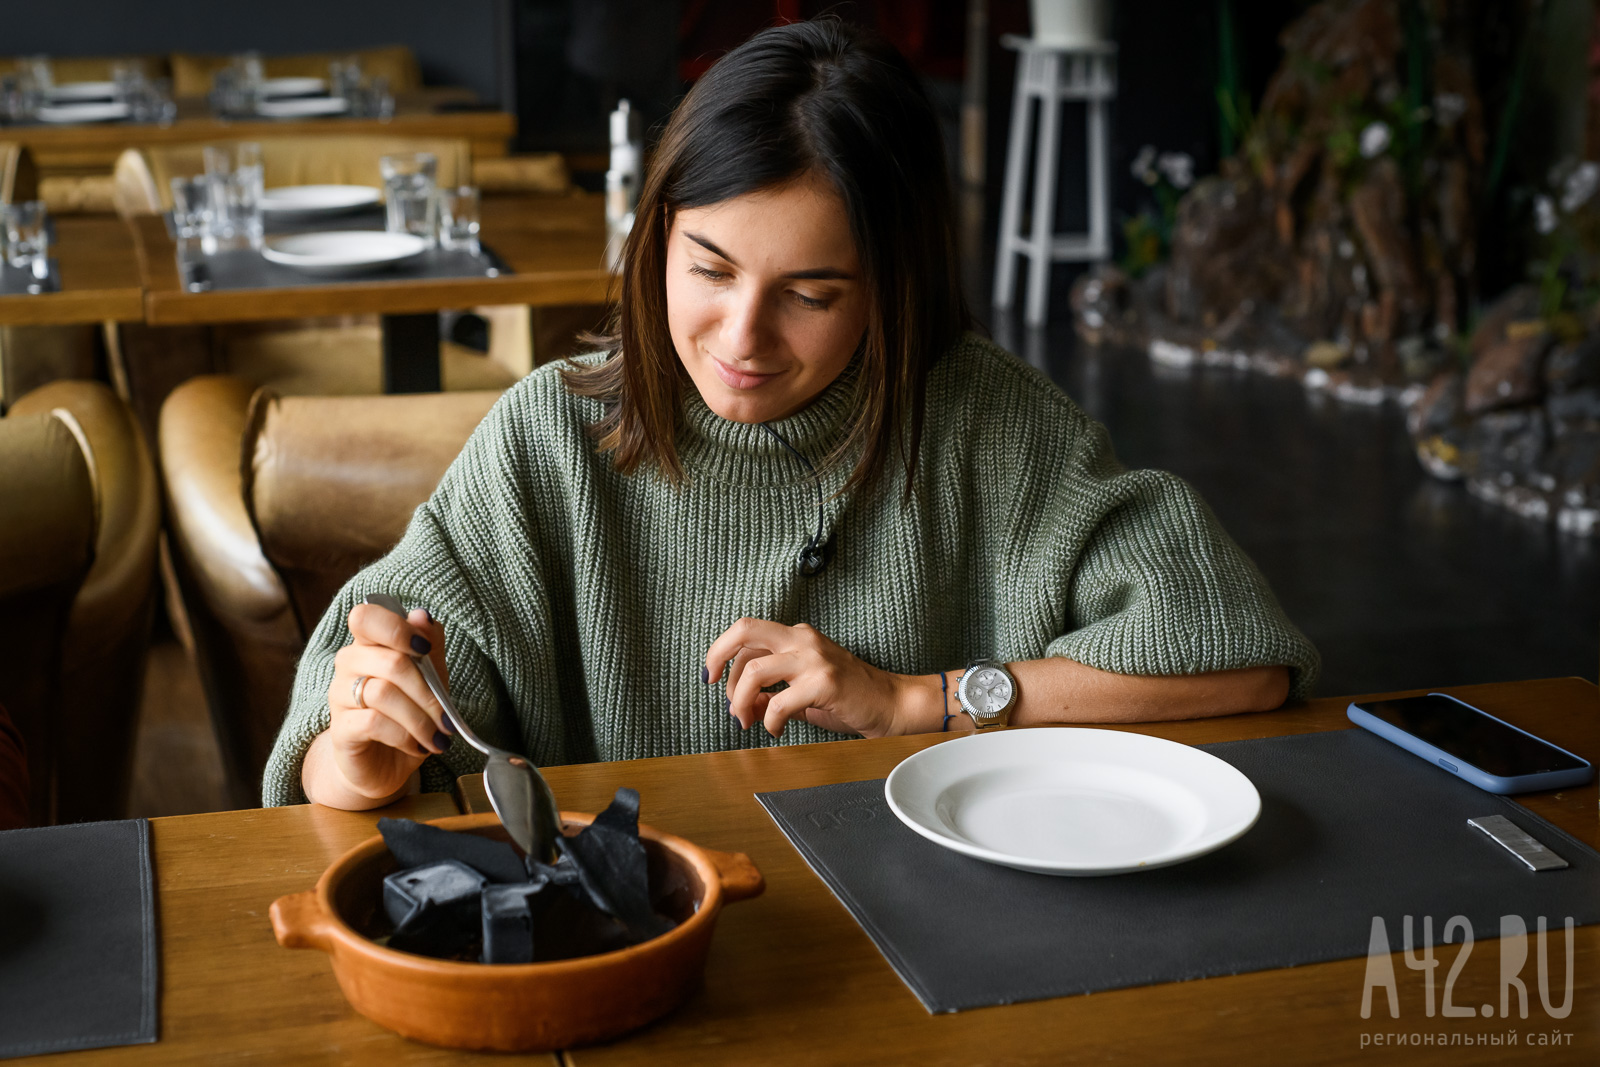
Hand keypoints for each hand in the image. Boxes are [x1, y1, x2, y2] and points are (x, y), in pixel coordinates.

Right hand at [321, 603, 451, 800]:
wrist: (384, 764)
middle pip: (390, 660)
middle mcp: (349, 665)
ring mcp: (339, 696)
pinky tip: (416, 745)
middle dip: (427, 691)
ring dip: (420, 718)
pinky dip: (404, 736)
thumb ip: (429, 646)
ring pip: (383, 693)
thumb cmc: (408, 714)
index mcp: (369, 644)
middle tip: (446, 716)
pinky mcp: (340, 729)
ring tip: (436, 737)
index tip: (425, 650)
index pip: (366, 616)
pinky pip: (374, 723)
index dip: (397, 628)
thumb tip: (422, 614)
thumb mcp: (430, 678)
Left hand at [704, 618, 912, 737]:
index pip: (746, 633)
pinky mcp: (824, 683)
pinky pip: (778, 703)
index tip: (712, 679)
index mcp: (797, 635)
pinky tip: (775, 731)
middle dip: (718, 658)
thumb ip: (771, 694)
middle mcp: (803, 639)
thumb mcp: (804, 691)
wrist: (892, 704)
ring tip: (746, 721)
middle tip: (714, 689)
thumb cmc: (850, 697)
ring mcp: (814, 659)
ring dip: (740, 701)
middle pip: (744, 631)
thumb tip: (741, 705)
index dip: (722, 655)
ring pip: (754, 671)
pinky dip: (768, 721)